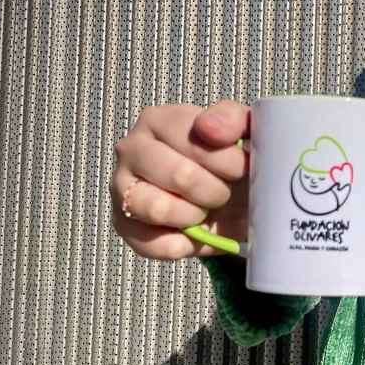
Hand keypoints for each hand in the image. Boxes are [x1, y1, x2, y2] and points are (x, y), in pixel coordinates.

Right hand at [112, 101, 249, 259]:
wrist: (230, 200)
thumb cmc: (232, 160)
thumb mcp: (244, 130)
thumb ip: (231, 119)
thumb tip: (208, 128)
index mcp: (161, 120)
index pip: (196, 142)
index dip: (229, 162)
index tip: (242, 169)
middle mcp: (132, 148)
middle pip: (180, 176)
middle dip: (215, 192)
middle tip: (224, 193)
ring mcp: (121, 186)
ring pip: (158, 209)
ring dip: (195, 216)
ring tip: (205, 210)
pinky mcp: (122, 223)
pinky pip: (150, 243)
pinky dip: (182, 244)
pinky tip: (194, 232)